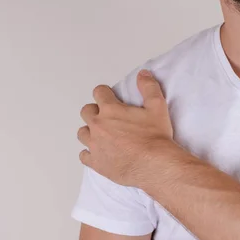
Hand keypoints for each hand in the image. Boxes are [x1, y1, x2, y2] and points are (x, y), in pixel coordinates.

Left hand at [77, 69, 175, 186]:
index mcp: (110, 110)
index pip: (99, 92)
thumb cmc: (155, 138)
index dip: (105, 93)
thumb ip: (149, 88)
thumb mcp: (157, 107)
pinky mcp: (96, 162)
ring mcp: (94, 145)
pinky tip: (99, 153)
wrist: (154, 165)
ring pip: (82, 133)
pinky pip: (83, 155)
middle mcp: (98, 126)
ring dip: (90, 131)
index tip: (109, 97)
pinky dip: (89, 153)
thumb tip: (143, 74)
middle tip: (107, 117)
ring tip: (101, 135)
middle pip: (86, 111)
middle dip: (95, 111)